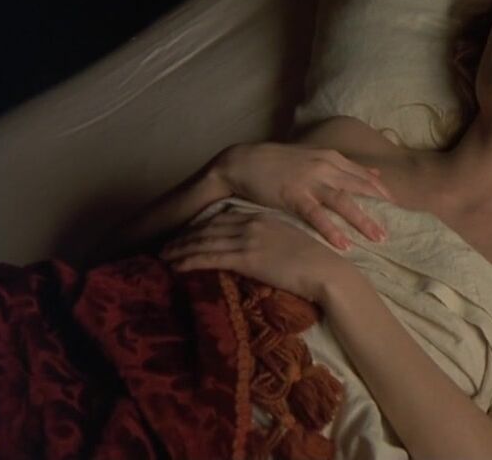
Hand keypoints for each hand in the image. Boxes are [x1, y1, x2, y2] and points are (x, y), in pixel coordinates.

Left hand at [161, 210, 354, 301]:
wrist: (327, 272)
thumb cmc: (317, 263)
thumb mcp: (292, 243)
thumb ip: (272, 240)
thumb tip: (262, 251)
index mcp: (263, 218)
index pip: (222, 219)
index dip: (200, 227)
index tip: (186, 234)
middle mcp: (252, 225)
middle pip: (208, 228)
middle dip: (184, 237)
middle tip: (167, 246)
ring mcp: (248, 240)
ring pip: (204, 242)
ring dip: (180, 249)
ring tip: (163, 257)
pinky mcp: (246, 258)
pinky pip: (209, 257)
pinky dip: (188, 261)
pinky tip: (174, 266)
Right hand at [216, 142, 393, 248]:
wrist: (242, 161)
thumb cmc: (279, 163)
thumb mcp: (315, 157)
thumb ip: (345, 166)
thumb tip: (375, 171)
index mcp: (330, 158)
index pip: (363, 175)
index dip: (382, 190)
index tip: (400, 205)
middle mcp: (324, 167)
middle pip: (359, 187)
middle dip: (380, 207)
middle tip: (397, 226)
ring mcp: (309, 180)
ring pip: (343, 202)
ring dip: (362, 221)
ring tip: (378, 238)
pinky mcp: (293, 195)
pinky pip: (317, 215)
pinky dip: (332, 230)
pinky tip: (344, 244)